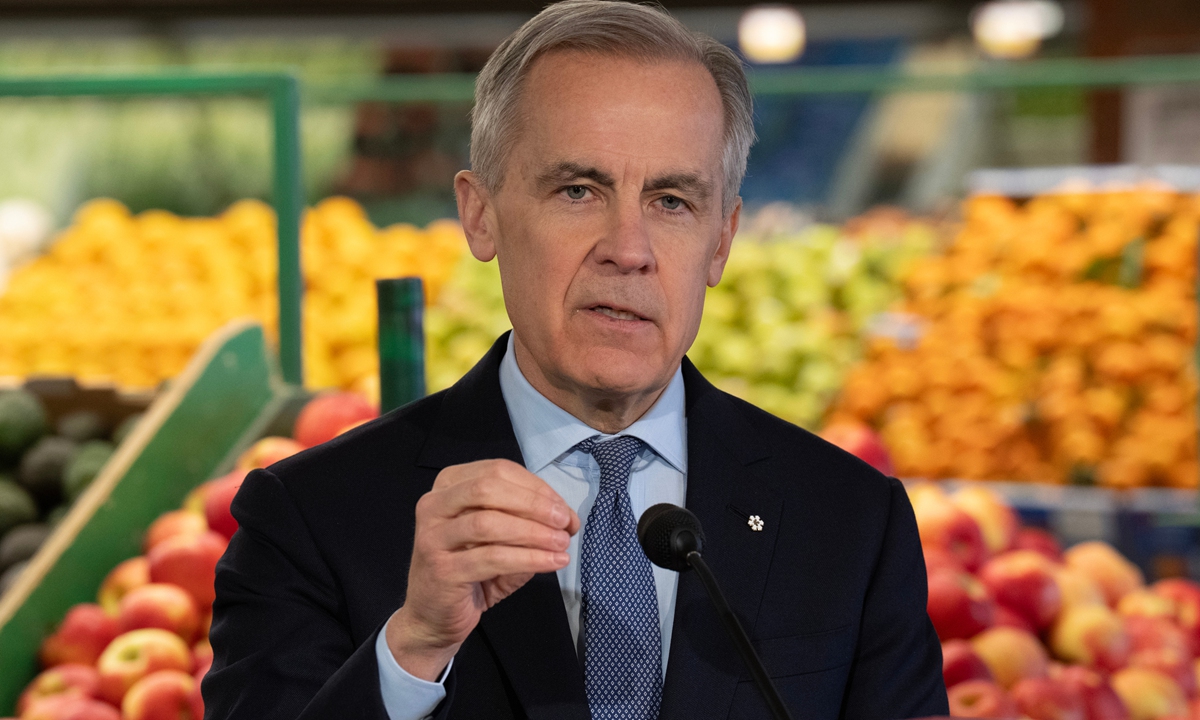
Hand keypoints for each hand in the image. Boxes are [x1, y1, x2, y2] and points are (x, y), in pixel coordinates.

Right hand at [385, 459, 580, 680]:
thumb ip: (527, 520)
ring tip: (561, 543)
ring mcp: (433, 537)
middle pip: (489, 488)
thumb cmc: (470, 570)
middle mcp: (434, 505)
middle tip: (564, 522)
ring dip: (533, 531)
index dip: (537, 488)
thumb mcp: (501, 537)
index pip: (498, 470)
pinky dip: (528, 558)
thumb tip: (567, 518)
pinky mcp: (442, 570)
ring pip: (488, 522)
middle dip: (534, 503)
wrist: (433, 616)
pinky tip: (551, 562)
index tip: (564, 509)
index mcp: (450, 485)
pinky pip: (492, 558)